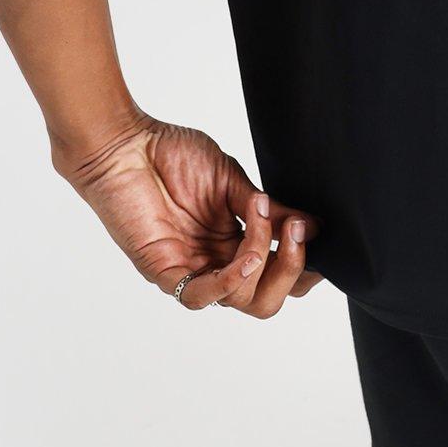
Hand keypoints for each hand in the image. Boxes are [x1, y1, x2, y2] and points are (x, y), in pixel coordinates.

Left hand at [57, 115, 321, 315]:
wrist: (127, 145)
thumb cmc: (174, 154)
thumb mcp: (232, 179)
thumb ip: (267, 209)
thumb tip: (315, 225)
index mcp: (235, 242)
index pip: (278, 274)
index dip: (304, 266)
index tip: (320, 234)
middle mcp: (216, 262)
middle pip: (265, 300)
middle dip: (292, 271)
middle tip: (299, 231)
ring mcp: (192, 270)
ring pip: (240, 301)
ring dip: (264, 263)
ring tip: (266, 219)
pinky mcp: (165, 272)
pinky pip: (201, 296)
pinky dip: (230, 281)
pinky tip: (246, 254)